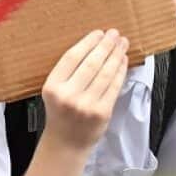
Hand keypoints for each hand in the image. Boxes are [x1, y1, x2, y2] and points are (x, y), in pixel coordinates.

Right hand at [39, 29, 128, 151]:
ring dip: (116, 56)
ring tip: (122, 44)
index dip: (87, 43)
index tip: (98, 33)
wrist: (67, 142)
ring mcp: (86, 104)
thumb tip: (93, 47)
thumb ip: (68, 73)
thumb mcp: (54, 91)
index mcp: (52, 86)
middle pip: (91, 63)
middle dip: (105, 46)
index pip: (71, 58)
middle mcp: (68, 95)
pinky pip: (114, 87)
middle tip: (114, 34)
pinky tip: (123, 61)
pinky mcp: (102, 112)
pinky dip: (120, 72)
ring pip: (105, 73)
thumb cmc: (61, 113)